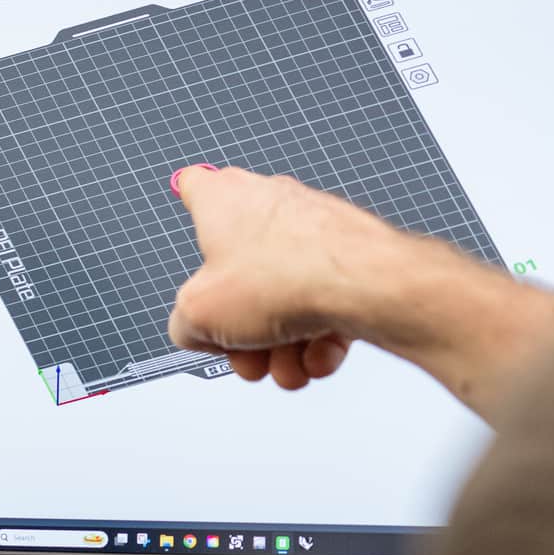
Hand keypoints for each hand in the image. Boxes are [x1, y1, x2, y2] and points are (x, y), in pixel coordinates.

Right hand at [166, 165, 435, 389]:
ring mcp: (312, 229)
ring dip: (281, 344)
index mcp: (223, 199)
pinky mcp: (349, 256)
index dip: (190, 213)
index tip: (192, 233)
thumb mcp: (199, 314)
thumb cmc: (288, 275)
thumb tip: (196, 330)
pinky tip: (316, 358)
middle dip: (242, 325)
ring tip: (287, 367)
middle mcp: (270, 203)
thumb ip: (185, 323)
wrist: (368, 284)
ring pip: (283, 295)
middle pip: (241, 271)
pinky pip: (322, 304)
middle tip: (246, 353)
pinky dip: (317, 338)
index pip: (195, 187)